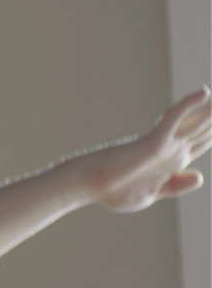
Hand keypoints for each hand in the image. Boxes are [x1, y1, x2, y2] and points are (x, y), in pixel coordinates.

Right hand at [71, 88, 211, 213]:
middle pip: (204, 130)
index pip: (201, 143)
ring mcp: (164, 144)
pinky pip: (175, 118)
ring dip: (211, 111)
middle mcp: (172, 150)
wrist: (88, 184)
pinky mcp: (155, 141)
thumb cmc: (113, 191)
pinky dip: (189, 105)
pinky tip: (204, 93)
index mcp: (172, 163)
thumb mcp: (152, 194)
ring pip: (197, 122)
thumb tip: (200, 176)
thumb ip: (176, 185)